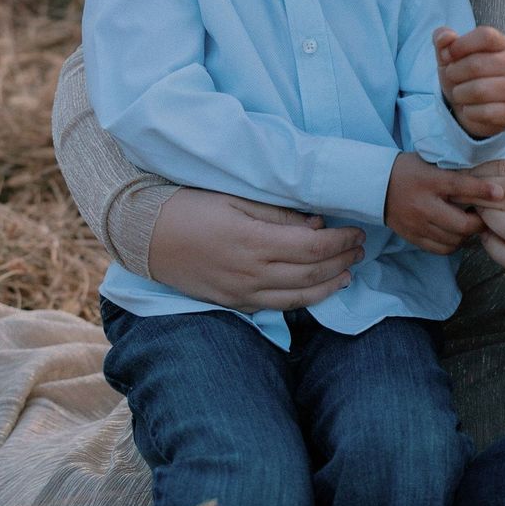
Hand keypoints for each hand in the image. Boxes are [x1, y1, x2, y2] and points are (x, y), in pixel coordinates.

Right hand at [148, 189, 364, 310]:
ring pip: (299, 297)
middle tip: (360, 249)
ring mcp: (242, 292)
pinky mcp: (233, 302)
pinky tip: (317, 291)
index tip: (356, 231)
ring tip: (348, 273)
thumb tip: (316, 225)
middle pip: (312, 273)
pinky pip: (277, 306)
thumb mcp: (234, 199)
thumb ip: (278, 215)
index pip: (313, 247)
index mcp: (254, 242)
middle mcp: (251, 273)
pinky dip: (303, 300)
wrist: (144, 236)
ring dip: (329, 285)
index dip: (340, 241)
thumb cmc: (188, 206)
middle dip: (342, 261)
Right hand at [385, 154, 504, 253]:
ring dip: (466, 234)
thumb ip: (454, 172)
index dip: (483, 191)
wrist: (374, 185)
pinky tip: (454, 233)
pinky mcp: (413, 237)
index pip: (460, 186)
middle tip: (484, 216)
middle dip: (478, 222)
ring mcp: (417, 224)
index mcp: (429, 181)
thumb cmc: (409, 170)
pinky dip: (453, 243)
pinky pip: (441, 249)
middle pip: (461, 224)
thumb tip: (486, 180)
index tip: (501, 194)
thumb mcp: (430, 163)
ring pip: (454, 239)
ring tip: (468, 223)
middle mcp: (423, 205)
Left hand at [436, 25, 504, 139]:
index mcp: (501, 44)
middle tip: (453, 78)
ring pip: (479, 90)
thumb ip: (443, 38)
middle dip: (454, 73)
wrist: (472, 110)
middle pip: (476, 64)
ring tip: (460, 94)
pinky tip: (471, 109)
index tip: (448, 55)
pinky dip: (470, 112)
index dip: (461, 45)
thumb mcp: (449, 55)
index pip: (486, 36)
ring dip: (460, 94)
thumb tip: (446, 37)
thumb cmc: (463, 77)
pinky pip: (484, 112)